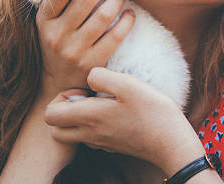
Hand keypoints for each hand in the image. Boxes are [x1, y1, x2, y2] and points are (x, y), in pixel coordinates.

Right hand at [35, 0, 134, 96]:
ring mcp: (75, 51)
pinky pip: (116, 35)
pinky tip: (129, 14)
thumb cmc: (58, 41)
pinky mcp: (93, 63)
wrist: (57, 83)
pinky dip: (127, 20)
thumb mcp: (49, 21)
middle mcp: (57, 36)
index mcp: (44, 20)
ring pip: (104, 15)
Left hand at [44, 68, 205, 175]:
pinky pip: (92, 138)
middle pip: (56, 129)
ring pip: (73, 135)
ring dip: (78, 120)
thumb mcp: (128, 84)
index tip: (82, 89)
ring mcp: (102, 143)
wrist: (172, 143)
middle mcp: (91, 134)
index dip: (60, 97)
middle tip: (85, 97)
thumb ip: (102, 76)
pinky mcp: (114, 147)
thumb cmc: (153, 112)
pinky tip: (115, 113)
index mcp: (90, 117)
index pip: (50, 114)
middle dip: (63, 111)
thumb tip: (89, 76)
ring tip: (101, 104)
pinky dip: (94, 127)